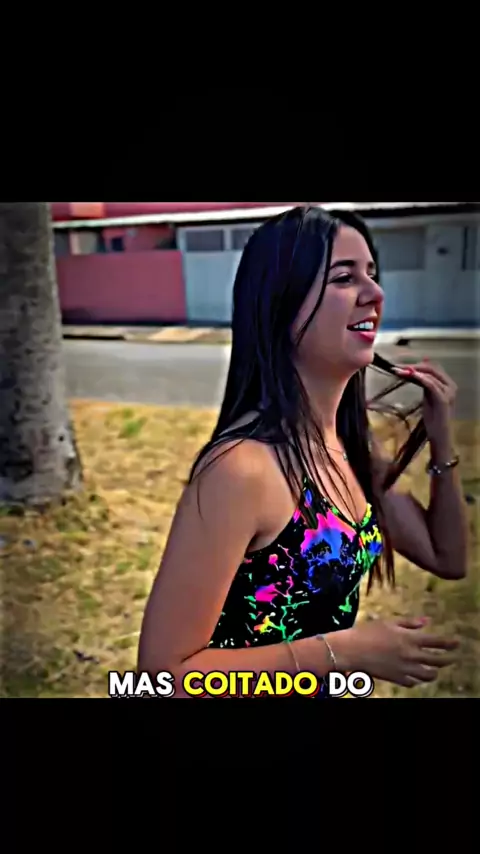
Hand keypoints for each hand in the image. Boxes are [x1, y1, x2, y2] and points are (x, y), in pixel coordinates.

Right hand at [329, 618, 458, 688]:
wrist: (352, 650)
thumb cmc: (368, 631)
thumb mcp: (389, 622)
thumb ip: (410, 623)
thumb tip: (426, 621)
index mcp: (409, 639)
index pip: (436, 642)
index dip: (449, 643)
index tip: (457, 643)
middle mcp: (410, 655)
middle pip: (437, 661)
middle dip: (448, 660)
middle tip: (452, 658)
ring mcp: (404, 669)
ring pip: (428, 676)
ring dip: (434, 672)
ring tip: (435, 670)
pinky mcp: (396, 679)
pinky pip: (413, 683)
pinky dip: (418, 680)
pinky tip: (416, 676)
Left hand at [393, 360, 456, 452]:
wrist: (439, 435)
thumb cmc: (433, 418)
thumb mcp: (427, 397)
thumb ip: (423, 383)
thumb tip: (415, 370)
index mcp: (447, 383)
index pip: (432, 367)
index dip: (415, 365)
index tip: (399, 366)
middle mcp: (450, 385)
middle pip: (431, 368)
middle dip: (413, 366)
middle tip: (397, 368)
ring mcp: (448, 392)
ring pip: (431, 374)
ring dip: (414, 371)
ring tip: (400, 371)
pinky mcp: (443, 399)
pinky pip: (432, 385)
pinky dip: (422, 379)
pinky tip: (412, 376)